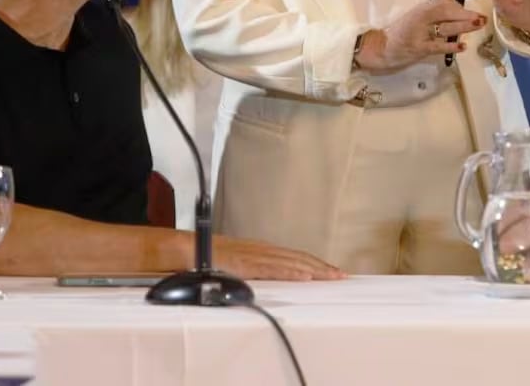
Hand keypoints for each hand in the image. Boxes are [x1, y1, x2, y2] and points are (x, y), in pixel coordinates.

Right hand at [213, 235, 344, 280]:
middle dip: (322, 266)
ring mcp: (255, 255)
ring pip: (290, 261)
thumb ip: (255, 270)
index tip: (333, 271)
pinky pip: (272, 268)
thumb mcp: (238, 264)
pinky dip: (290, 271)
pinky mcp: (246, 263)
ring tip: (331, 276)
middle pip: (299, 257)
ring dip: (313, 269)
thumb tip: (269, 280)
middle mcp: (263, 250)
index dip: (315, 263)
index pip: (295, 257)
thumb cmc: (209, 258)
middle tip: (342, 275)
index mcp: (262, 250)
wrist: (188, 249)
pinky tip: (304, 275)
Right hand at [355, 0, 486, 72]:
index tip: (468, 12)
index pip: (443, 3)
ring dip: (464, 26)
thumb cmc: (400, 33)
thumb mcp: (416, 19)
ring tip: (478, 24)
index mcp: (421, 9)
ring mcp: (420, 33)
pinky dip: (451, 46)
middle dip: (465, 14)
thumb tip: (457, 14)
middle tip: (481, 17)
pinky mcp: (419, 48)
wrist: (381, 48)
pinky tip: (462, 46)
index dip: (458, 6)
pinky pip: (438, 46)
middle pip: (447, 12)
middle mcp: (421, 18)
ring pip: (446, 27)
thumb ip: (433, 16)